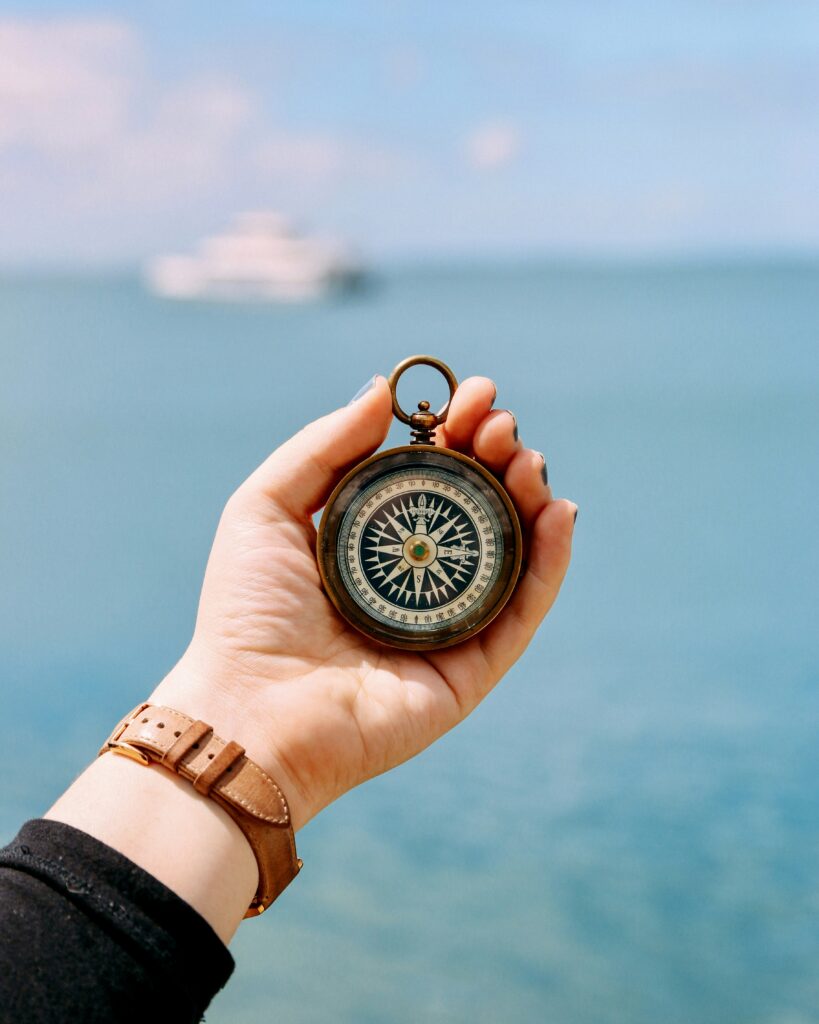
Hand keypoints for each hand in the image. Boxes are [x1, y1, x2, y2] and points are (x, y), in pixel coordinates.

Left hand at [152, 375, 575, 829]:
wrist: (250, 711)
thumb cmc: (246, 612)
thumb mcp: (266, 507)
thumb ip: (325, 445)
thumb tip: (384, 390)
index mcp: (369, 542)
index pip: (430, 476)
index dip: (457, 432)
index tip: (473, 395)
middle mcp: (414, 579)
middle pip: (477, 508)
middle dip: (496, 457)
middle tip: (500, 426)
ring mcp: (447, 623)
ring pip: (510, 554)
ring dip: (530, 499)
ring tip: (528, 459)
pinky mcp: (472, 669)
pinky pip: (523, 611)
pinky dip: (550, 564)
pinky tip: (557, 514)